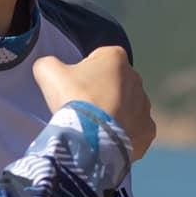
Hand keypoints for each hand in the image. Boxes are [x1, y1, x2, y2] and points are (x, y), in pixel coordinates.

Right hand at [32, 45, 155, 160]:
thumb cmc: (73, 98)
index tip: (74, 89)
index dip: (82, 74)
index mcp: (115, 57)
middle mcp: (136, 78)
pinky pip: (134, 130)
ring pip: (126, 107)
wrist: (91, 137)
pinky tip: (106, 139)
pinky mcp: (148, 130)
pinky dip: (122, 135)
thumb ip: (48, 63)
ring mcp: (145, 106)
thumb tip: (47, 67)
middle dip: (101, 94)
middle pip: (114, 84)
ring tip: (93, 127)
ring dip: (113, 114)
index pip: (97, 60)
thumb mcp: (48, 71)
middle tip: (82, 109)